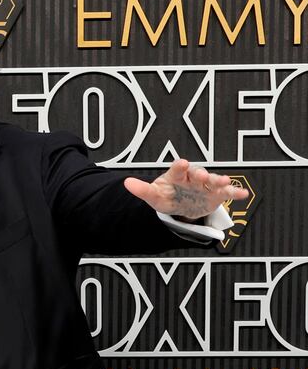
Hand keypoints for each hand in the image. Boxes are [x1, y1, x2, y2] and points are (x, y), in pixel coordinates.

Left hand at [124, 159, 248, 219]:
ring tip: (225, 181)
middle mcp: (194, 177)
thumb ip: (142, 190)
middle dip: (200, 174)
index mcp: (178, 175)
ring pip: (214, 180)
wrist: (181, 204)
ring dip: (219, 180)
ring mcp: (206, 185)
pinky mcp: (217, 194)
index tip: (182, 163)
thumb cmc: (168, 195)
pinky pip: (228, 193)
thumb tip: (126, 183)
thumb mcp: (154, 195)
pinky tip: (244, 194)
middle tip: (201, 175)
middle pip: (197, 173)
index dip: (180, 166)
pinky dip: (236, 192)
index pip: (178, 169)